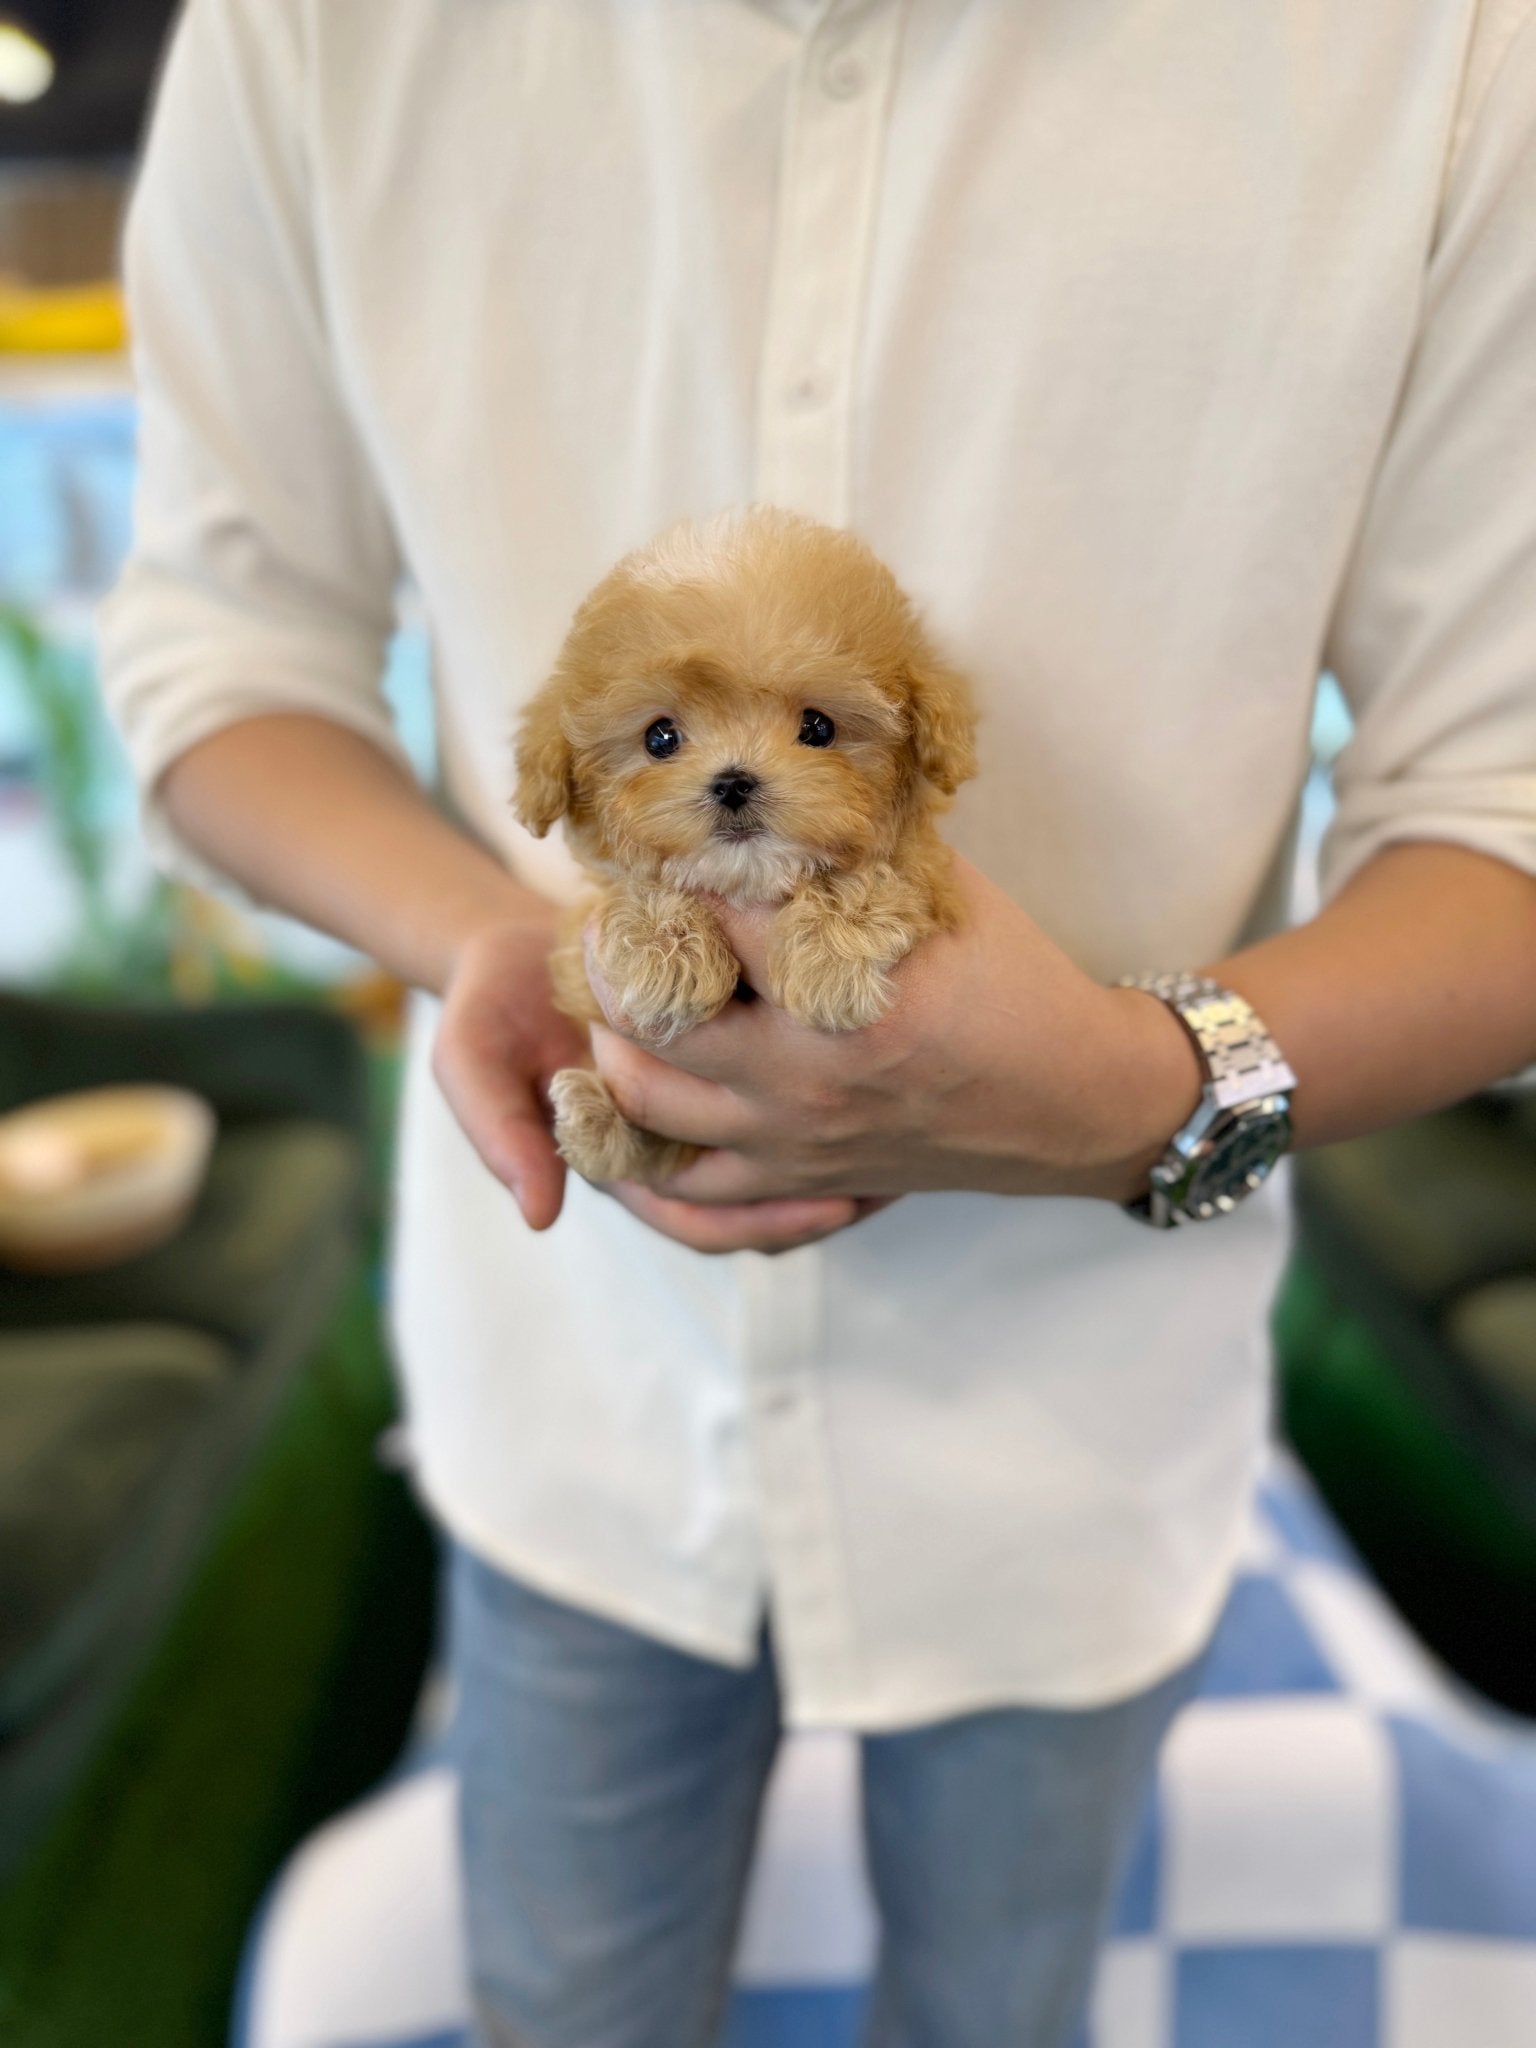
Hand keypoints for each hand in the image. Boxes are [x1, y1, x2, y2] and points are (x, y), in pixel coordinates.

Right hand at [431, 895, 888, 1251]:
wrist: (515, 939)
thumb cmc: (494, 1003)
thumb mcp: (473, 1060)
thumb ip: (500, 1130)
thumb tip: (540, 1214)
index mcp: (627, 1158)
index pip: (708, 1219)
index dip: (768, 1223)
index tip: (833, 1207)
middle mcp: (676, 1137)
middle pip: (763, 1196)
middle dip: (833, 1190)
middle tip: (904, 1172)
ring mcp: (705, 1095)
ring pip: (784, 1149)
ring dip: (846, 1146)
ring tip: (916, 1129)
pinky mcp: (728, 1041)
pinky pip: (789, 1079)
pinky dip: (836, 1080)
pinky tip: (890, 1058)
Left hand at [588, 854, 1204, 1209]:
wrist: (1075, 1102)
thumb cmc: (1019, 984)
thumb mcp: (945, 893)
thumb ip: (854, 852)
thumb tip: (769, 800)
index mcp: (848, 991)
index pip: (717, 910)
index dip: (675, 862)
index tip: (657, 836)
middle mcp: (806, 1075)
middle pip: (650, 1010)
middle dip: (610, 952)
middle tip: (606, 914)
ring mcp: (793, 1137)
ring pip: (641, 1097)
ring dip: (611, 1039)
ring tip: (614, 994)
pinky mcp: (795, 1180)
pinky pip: (682, 1181)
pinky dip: (639, 1140)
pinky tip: (629, 1092)